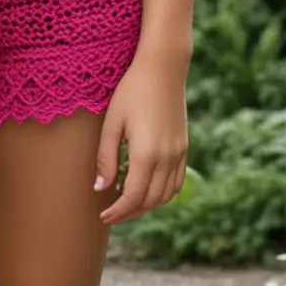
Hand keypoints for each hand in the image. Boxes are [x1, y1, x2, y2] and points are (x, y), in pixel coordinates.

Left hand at [94, 48, 188, 226]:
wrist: (163, 69)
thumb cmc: (131, 91)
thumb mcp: (112, 123)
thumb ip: (105, 158)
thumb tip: (101, 188)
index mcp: (146, 153)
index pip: (132, 196)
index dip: (117, 211)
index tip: (103, 216)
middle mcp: (166, 157)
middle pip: (150, 200)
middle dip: (129, 213)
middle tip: (111, 215)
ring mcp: (179, 153)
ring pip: (166, 195)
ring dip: (147, 206)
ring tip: (127, 206)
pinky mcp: (184, 147)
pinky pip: (177, 182)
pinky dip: (163, 194)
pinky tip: (148, 192)